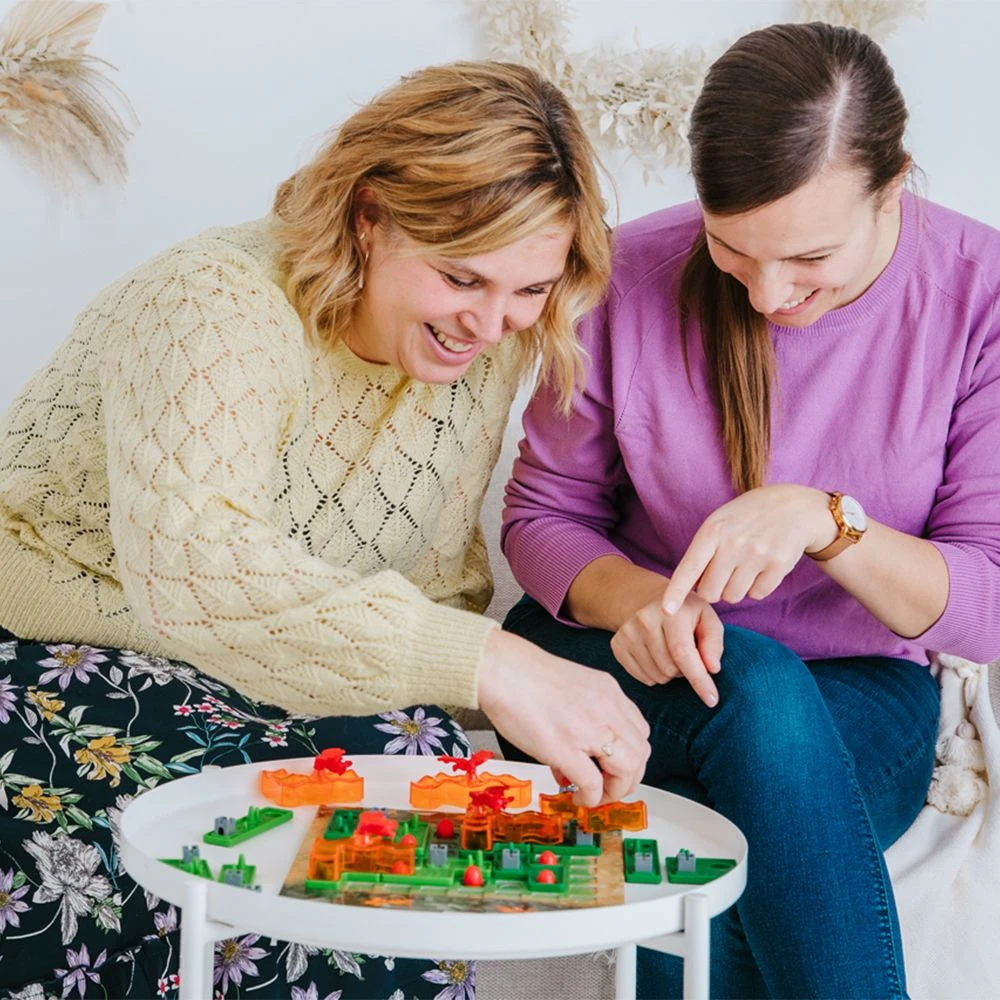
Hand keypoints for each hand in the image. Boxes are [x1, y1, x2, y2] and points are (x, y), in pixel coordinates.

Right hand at [477, 629, 650, 807]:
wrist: (501, 669)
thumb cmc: (524, 675)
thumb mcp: (572, 685)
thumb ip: (586, 713)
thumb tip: (582, 750)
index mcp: (608, 692)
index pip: (639, 732)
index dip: (631, 755)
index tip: (615, 766)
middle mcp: (606, 709)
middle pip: (640, 754)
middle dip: (629, 778)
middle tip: (609, 786)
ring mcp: (587, 729)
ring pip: (627, 770)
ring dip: (615, 790)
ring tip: (595, 794)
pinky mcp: (564, 748)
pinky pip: (593, 784)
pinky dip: (591, 797)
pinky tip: (577, 797)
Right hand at [611, 591, 722, 706]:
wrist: (651, 602)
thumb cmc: (686, 615)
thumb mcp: (708, 620)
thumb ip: (713, 643)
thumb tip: (712, 668)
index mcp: (670, 612)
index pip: (683, 653)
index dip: (699, 679)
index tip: (712, 700)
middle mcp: (644, 619)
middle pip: (670, 668)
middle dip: (684, 671)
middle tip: (687, 656)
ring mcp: (627, 632)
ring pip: (656, 676)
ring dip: (670, 674)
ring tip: (671, 655)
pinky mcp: (617, 644)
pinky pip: (642, 677)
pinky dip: (654, 675)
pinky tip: (656, 658)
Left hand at [661, 485, 835, 613]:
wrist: (793, 507)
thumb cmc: (746, 519)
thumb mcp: (719, 523)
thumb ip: (702, 553)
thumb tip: (688, 588)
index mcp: (713, 531)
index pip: (689, 567)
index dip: (676, 592)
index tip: (666, 610)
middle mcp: (734, 543)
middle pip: (710, 592)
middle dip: (713, 589)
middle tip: (723, 573)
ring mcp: (757, 554)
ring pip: (732, 597)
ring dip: (734, 589)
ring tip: (743, 567)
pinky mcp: (778, 565)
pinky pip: (757, 595)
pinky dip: (756, 587)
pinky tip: (761, 568)